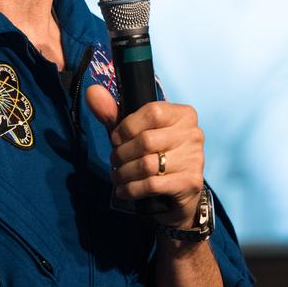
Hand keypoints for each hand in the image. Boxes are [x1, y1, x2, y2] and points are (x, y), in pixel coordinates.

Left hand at [85, 84, 205, 228]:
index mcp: (183, 114)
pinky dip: (131, 189)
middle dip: (122, 153)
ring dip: (124, 173)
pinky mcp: (190, 183)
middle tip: (114, 161)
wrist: (177, 194)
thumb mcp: (133, 132)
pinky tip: (124, 190)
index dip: (127, 127)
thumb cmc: (154, 155)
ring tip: (117, 176)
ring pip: (147, 165)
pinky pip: (152, 185)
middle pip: (146, 140)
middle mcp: (194, 133)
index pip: (152, 112)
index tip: (116, 139)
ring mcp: (195, 159)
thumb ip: (113, 112)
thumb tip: (92, 91)